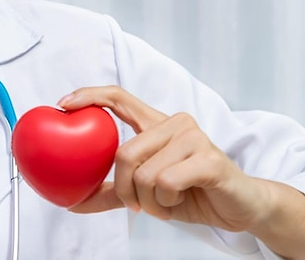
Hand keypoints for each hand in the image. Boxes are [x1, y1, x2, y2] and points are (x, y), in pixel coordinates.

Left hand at [60, 86, 270, 232]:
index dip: (89, 96)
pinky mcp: (209, 158)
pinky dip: (166, 202)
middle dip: (125, 190)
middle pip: (124, 153)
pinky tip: (180, 201)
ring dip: (149, 201)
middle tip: (137, 204)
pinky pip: (166, 183)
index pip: (118, 97)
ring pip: (145, 173)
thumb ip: (112, 191)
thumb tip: (72, 200)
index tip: (63, 103)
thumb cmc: (193, 193)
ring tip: (166, 202)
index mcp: (157, 124)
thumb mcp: (147, 192)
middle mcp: (174, 123)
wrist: (241, 208)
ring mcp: (193, 137)